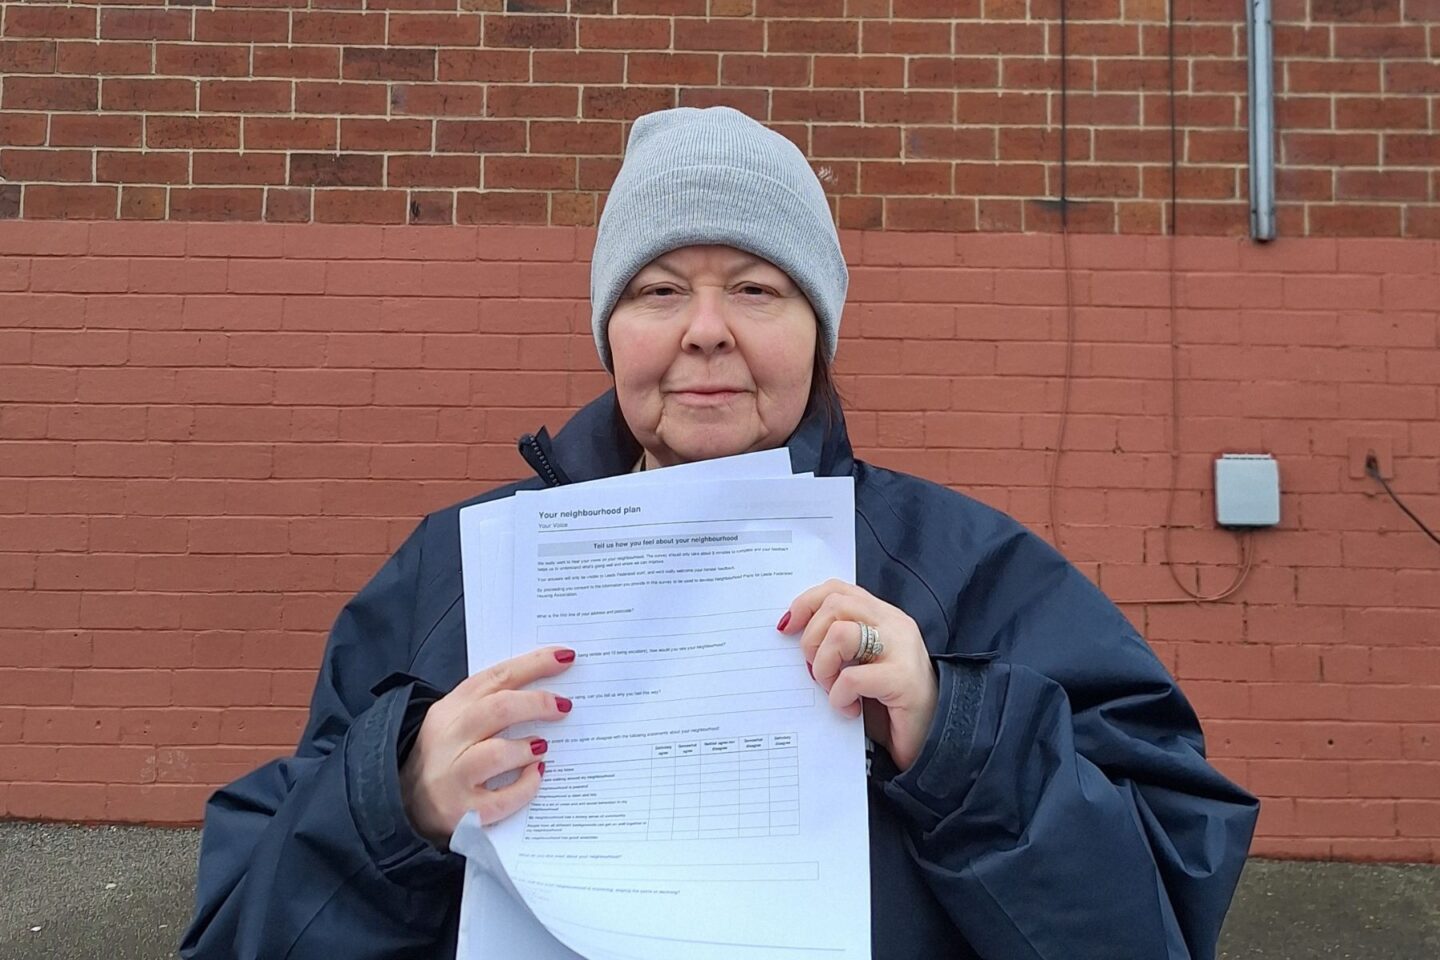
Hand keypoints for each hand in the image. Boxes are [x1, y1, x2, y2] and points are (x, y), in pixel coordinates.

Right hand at [399, 646, 574, 848]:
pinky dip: (526, 786)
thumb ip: (491, 705)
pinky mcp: (461, 813)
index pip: (496, 677)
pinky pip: (502, 799)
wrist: (404, 806)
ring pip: (497, 753)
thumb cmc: (443, 758)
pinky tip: (536, 777)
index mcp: (450, 709)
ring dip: (528, 747)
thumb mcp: (456, 722)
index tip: (565, 656)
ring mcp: (453, 777)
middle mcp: (448, 740)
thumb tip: (546, 695)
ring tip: (543, 748)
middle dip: (537, 703)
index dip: (534, 664)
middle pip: (498, 709)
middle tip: (564, 706)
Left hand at [779, 580, 937, 771]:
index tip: (787, 627)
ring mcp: (901, 648)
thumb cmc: (888, 701)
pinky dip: (839, 697)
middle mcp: (894, 624)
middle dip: (811, 640)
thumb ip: (837, 642)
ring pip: (840, 634)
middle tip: (817, 672)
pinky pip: (851, 678)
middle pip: (834, 605)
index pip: (837, 589)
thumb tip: (792, 632)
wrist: (930, 737)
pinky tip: (850, 709)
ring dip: (824, 666)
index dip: (806, 603)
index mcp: (882, 615)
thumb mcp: (860, 662)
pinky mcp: (902, 679)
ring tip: (834, 690)